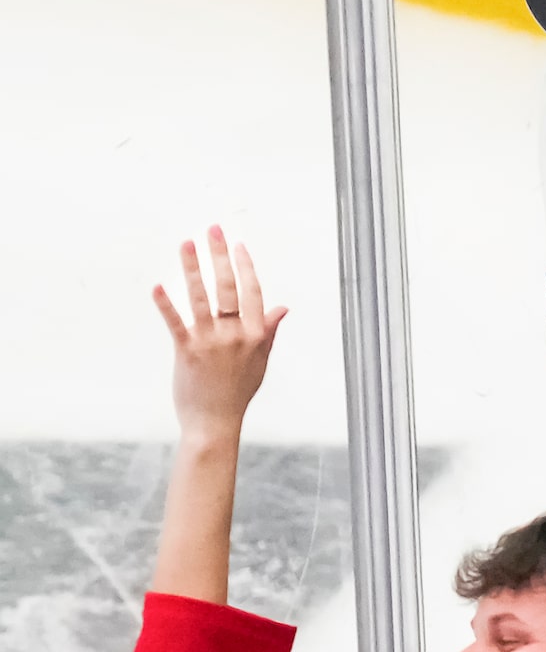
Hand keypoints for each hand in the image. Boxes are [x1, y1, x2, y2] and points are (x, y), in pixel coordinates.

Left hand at [152, 229, 285, 448]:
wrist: (215, 422)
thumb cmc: (238, 391)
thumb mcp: (261, 360)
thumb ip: (269, 331)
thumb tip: (283, 308)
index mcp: (255, 335)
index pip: (252, 292)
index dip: (246, 266)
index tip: (238, 245)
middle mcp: (235, 334)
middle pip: (228, 287)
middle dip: (220, 255)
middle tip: (213, 230)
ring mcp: (210, 342)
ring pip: (202, 298)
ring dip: (192, 268)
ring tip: (186, 244)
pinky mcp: (186, 352)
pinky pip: (176, 323)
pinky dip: (166, 305)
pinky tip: (157, 286)